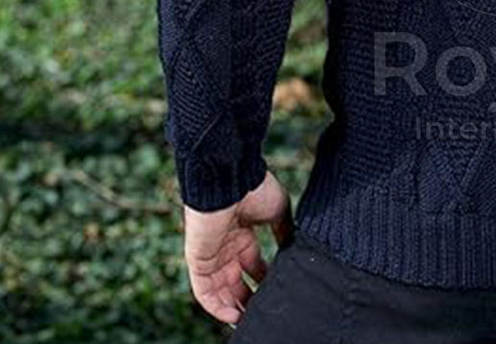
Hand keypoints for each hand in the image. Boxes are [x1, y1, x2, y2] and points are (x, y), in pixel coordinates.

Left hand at [182, 169, 292, 323]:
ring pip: (221, 291)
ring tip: (251, 320)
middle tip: (264, 312)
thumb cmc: (254, 187)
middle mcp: (227, 247)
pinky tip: (233, 316)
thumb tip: (295, 246)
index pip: (253, 266)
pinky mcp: (198, 260)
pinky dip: (217, 306)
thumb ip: (284, 229)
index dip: (265, 281)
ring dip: (234, 307)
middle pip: (237, 282)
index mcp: (244, 234)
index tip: (277, 292)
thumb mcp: (278, 209)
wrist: (231, 177)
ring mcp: (212, 254)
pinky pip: (204, 291)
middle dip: (250, 299)